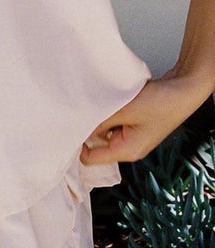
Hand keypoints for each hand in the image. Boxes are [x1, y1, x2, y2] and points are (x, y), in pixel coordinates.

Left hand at [81, 67, 213, 165]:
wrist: (183, 88)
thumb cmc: (160, 102)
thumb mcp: (124, 110)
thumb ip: (100, 121)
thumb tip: (76, 125)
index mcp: (126, 152)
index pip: (90, 158)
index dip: (75, 145)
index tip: (64, 128)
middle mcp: (129, 149)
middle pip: (95, 145)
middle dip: (85, 130)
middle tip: (73, 113)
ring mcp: (132, 137)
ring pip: (103, 132)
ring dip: (97, 119)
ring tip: (91, 104)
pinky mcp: (134, 125)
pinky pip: (113, 123)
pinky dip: (107, 114)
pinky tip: (104, 102)